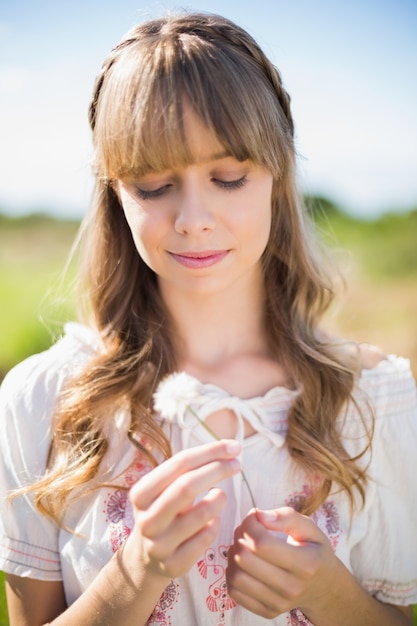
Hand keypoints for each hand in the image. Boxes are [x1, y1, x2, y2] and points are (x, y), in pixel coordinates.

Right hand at [123, 440, 240, 583]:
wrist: (146, 558)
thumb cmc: (164, 512)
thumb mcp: (164, 490)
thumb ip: (188, 470)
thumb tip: (229, 449)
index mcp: (141, 493)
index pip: (179, 463)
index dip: (209, 452)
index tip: (233, 447)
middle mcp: (147, 519)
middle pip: (187, 486)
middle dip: (217, 470)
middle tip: (237, 464)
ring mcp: (159, 545)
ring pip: (201, 515)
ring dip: (219, 499)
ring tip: (221, 495)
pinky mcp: (174, 565)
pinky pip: (206, 539)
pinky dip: (215, 524)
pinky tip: (213, 520)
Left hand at [226, 506, 339, 619]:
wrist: (324, 587)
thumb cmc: (314, 552)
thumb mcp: (310, 529)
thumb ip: (287, 517)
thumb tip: (259, 516)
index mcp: (305, 564)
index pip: (262, 543)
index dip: (250, 525)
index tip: (254, 516)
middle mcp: (292, 588)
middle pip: (245, 559)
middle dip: (240, 537)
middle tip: (246, 530)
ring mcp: (279, 603)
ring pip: (236, 577)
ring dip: (233, 555)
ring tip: (244, 546)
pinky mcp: (267, 612)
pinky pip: (235, 592)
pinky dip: (232, 573)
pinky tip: (243, 564)